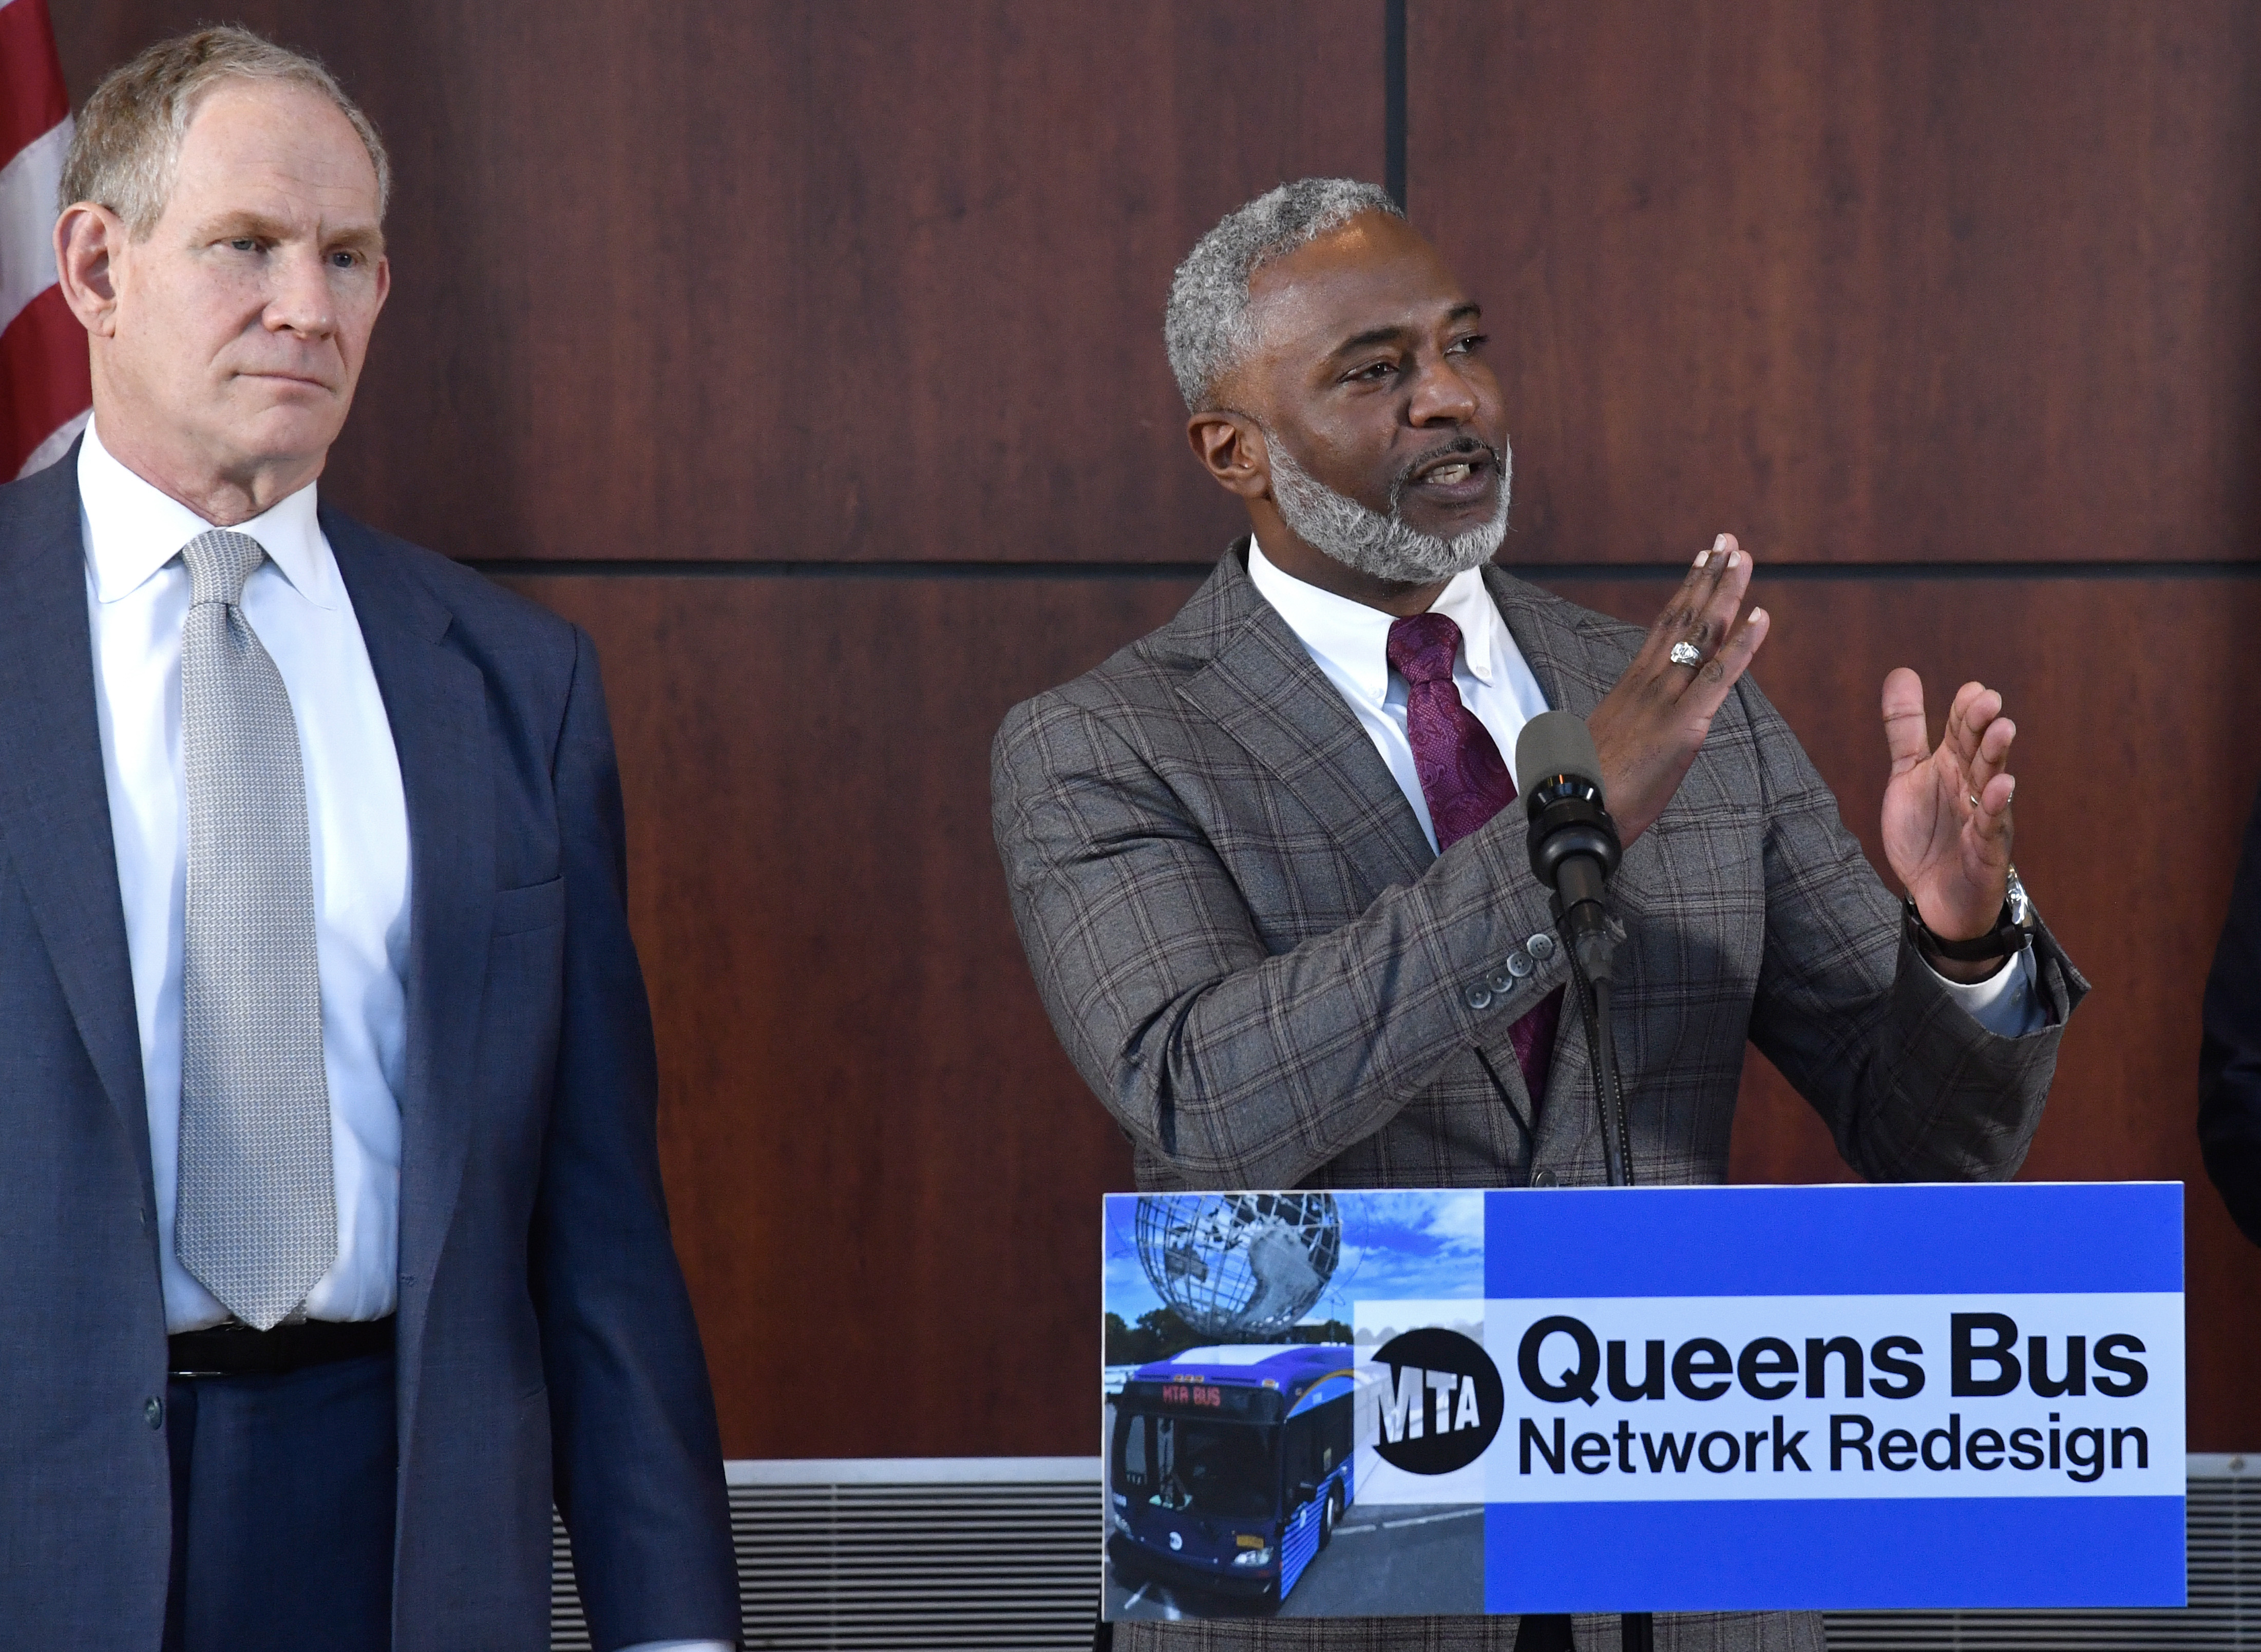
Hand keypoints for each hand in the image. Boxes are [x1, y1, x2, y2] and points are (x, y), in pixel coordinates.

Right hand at [1588, 533, 1770, 843]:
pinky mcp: (1683, 724)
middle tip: (1728, 541)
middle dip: (1708, 577)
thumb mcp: (1602, 746)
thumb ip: (1620, 727)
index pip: (1663, 628)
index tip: (1702, 561)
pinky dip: (1744, 644)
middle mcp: (1647, 683)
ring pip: (1700, 636)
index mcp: (1631, 688)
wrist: (1573, 813)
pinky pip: (1719, 676)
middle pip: (1683, 619)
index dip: (1686, 592)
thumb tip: (1619, 728)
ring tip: (1743, 558)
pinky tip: (1762, 615)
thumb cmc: (1584, 789)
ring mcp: (1665, 700)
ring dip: (1726, 593)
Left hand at [1879, 669, 2014, 969]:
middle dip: (1983, 725)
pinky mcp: (1985, 849)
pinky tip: (2002, 784)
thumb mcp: (1908, 775)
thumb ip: (1906, 729)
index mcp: (1952, 766)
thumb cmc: (1928, 831)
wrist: (1935, 895)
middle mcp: (1972, 786)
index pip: (1960, 731)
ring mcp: (1982, 816)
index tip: (1972, 689)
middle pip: (1978, 750)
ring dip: (1996, 755)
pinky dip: (1995, 806)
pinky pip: (1990, 825)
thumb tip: (1902, 672)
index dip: (1964, 711)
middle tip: (1989, 700)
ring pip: (1991, 781)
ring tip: (2003, 728)